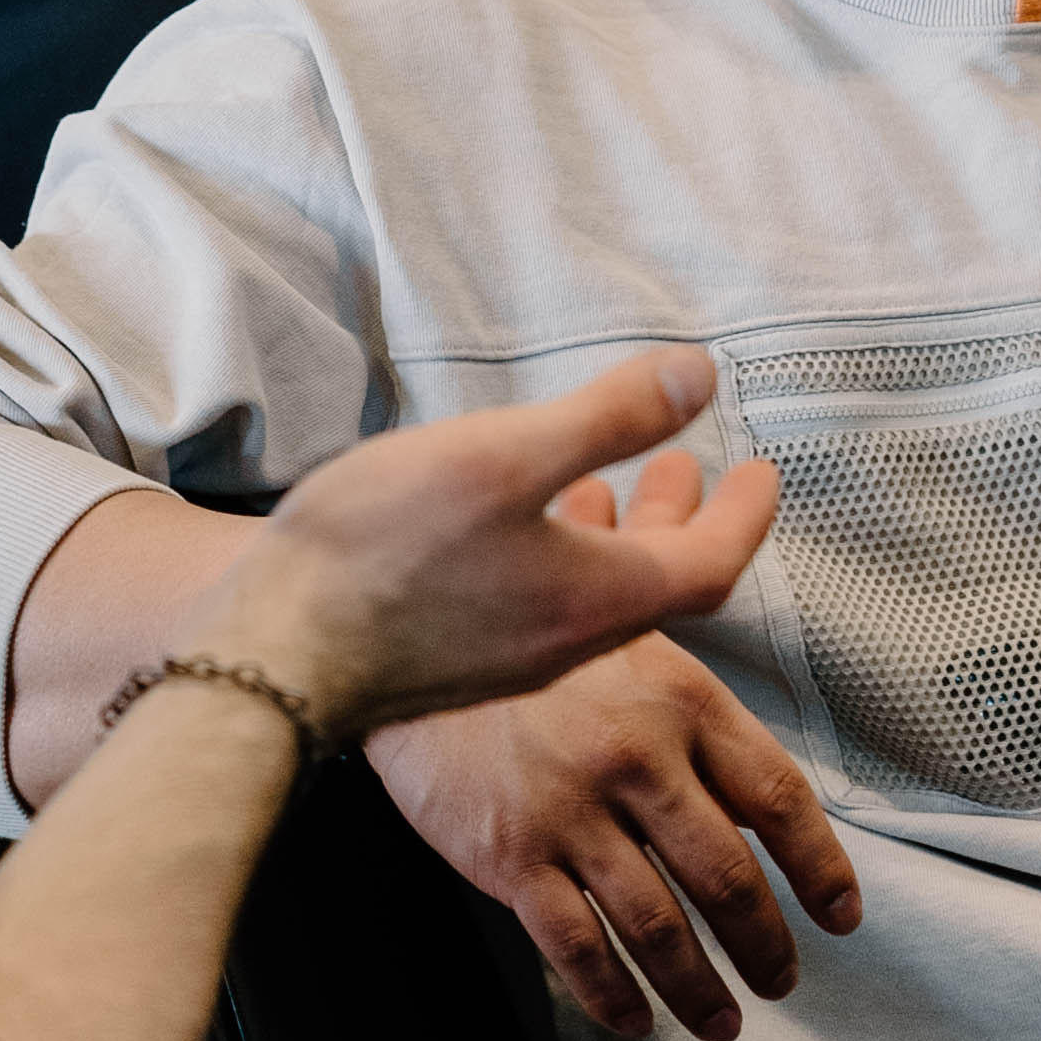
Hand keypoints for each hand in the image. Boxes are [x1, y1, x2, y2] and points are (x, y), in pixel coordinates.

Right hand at [174, 347, 776, 744]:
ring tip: (624, 497)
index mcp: (599, 597)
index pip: (712, 564)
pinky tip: (526, 538)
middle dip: (694, 531)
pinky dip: (567, 566)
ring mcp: (509, 664)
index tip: (767, 475)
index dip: (747, 515)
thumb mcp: (503, 457)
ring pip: (600, 604)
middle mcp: (568, 644)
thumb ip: (607, 418)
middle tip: (713, 484)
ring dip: (629, 548)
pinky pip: (544, 615)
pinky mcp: (457, 664)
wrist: (272, 655)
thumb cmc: (385, 552)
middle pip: (663, 591)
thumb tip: (700, 376)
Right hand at [368, 632, 859, 1040]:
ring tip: (723, 1020)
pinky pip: (576, 948)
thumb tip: (753, 782)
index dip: (820, 866)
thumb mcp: (620, 631)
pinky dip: (613, 997)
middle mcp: (635, 755)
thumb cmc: (516, 634)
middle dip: (766, 945)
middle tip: (782, 979)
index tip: (840, 913)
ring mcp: (570, 811)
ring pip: (659, 928)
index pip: (777, 796)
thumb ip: (691, 704)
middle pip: (728, 877)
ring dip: (700, 988)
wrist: (394, 634)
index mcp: (677, 695)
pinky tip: (634, 1019)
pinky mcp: (509, 855)